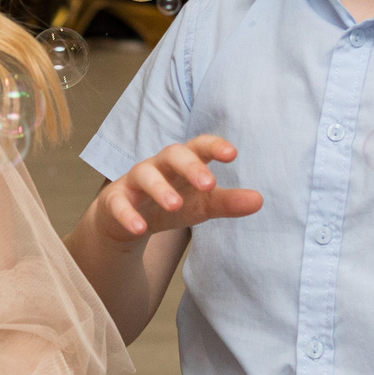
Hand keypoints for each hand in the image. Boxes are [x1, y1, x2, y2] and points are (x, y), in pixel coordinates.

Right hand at [88, 135, 265, 245]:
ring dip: (160, 189)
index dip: (214, 146)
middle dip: (190, 166)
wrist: (125, 220)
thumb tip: (259, 200)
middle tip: (210, 184)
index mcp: (182, 162)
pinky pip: (119, 203)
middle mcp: (158, 165)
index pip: (199, 146)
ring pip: (145, 175)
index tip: (232, 154)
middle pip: (172, 154)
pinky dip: (128, 214)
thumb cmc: (170, 204)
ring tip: (175, 205)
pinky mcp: (114, 200)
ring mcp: (134, 181)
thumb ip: (228, 202)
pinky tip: (140, 228)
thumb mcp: (201, 205)